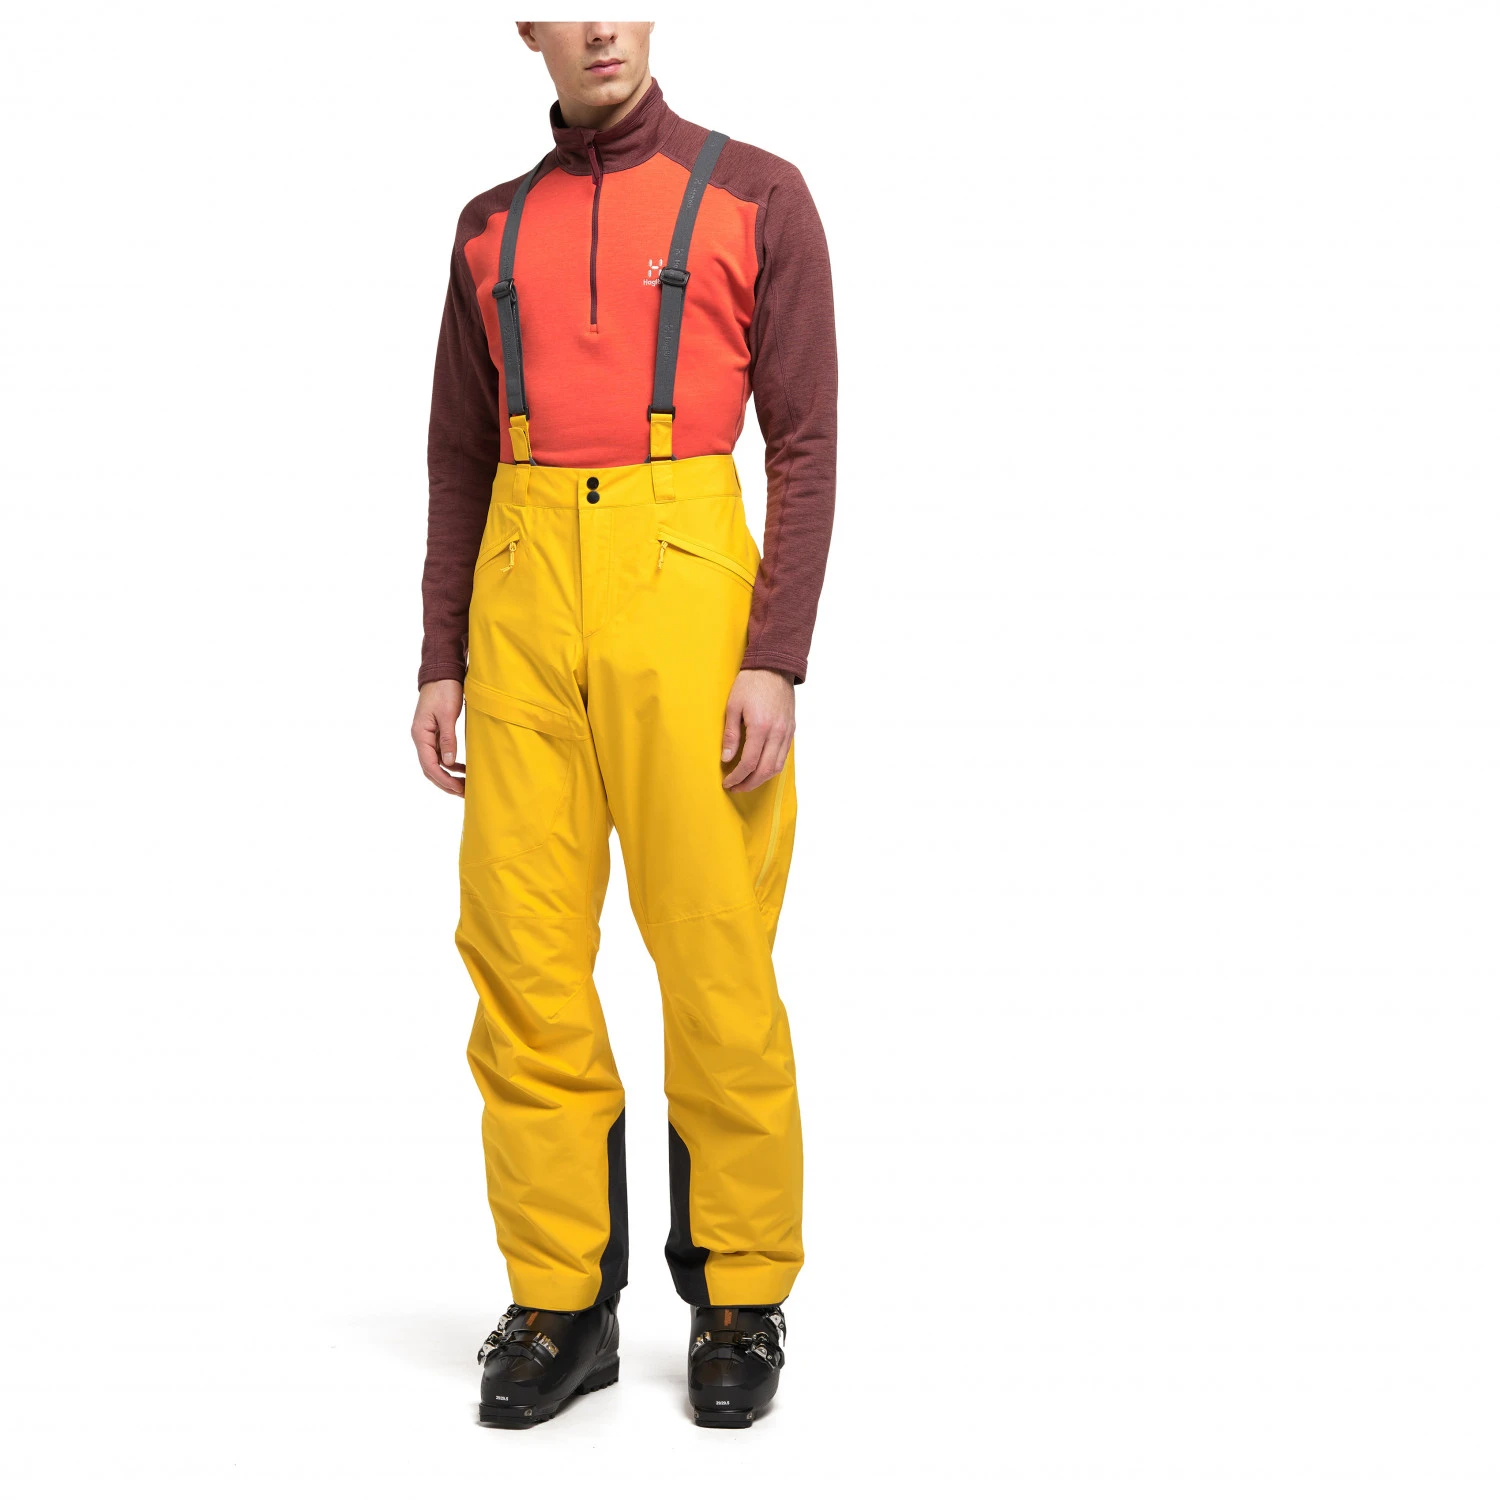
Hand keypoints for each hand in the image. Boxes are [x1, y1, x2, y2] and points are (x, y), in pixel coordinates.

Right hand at [412, 679, 465, 795]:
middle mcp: (421, 738)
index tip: (458, 788)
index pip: (429, 765)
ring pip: (435, 764)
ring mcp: (427, 736)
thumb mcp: (448, 714)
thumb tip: (449, 763)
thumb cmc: (444, 690)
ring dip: (449, 776)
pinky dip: (451, 764)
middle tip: (464, 793)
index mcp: (420, 734)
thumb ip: (448, 739)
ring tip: (465, 785)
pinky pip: (441, 755)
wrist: (442, 673)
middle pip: (430, 768)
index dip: (443, 779)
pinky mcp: (435, 733)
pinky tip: (463, 768)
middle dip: (446, 783)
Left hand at [721, 668, 794, 792]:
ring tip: (747, 782)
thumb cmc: (751, 683)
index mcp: (760, 727)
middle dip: (749, 783)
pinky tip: (761, 768)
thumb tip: (727, 758)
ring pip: (777, 766)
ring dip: (762, 779)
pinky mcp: (791, 729)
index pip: (749, 762)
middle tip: (736, 787)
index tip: (727, 782)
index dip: (737, 777)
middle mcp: (777, 732)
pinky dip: (772, 767)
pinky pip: (784, 756)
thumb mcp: (733, 706)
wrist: (774, 667)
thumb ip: (730, 734)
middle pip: (765, 770)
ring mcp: (787, 732)